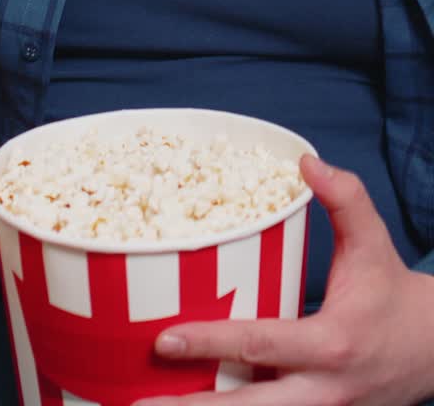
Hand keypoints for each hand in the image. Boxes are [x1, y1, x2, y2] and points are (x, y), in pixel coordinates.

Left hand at [134, 155, 433, 405]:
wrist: (431, 351)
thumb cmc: (391, 294)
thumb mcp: (374, 243)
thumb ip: (345, 199)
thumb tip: (307, 163)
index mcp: (330, 344)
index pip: (261, 346)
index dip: (210, 343)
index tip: (163, 340)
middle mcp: (321, 389)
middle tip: (139, 403)